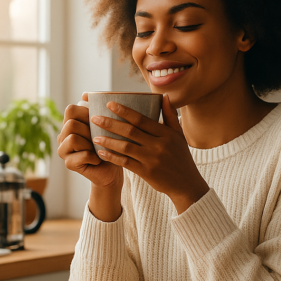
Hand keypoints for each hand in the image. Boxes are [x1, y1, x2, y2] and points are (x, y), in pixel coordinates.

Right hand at [57, 93, 122, 189]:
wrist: (113, 168)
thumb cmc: (111, 144)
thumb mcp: (106, 124)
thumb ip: (97, 109)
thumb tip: (85, 94)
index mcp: (70, 123)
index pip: (70, 109)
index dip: (86, 112)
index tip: (99, 120)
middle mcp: (63, 135)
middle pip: (71, 124)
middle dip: (89, 130)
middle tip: (98, 138)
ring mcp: (63, 150)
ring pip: (73, 138)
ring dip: (90, 143)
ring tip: (97, 148)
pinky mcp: (69, 164)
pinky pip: (82, 155)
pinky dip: (95, 156)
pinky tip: (99, 158)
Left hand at [90, 95, 208, 213]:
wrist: (186, 184)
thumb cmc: (181, 157)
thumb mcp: (179, 135)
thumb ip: (170, 116)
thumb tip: (164, 96)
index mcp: (166, 134)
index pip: (142, 119)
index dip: (124, 111)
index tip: (109, 104)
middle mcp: (159, 145)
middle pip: (130, 131)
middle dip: (110, 123)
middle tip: (94, 118)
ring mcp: (152, 159)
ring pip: (126, 147)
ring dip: (108, 141)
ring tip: (95, 136)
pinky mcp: (147, 172)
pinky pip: (126, 163)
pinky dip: (113, 157)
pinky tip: (102, 153)